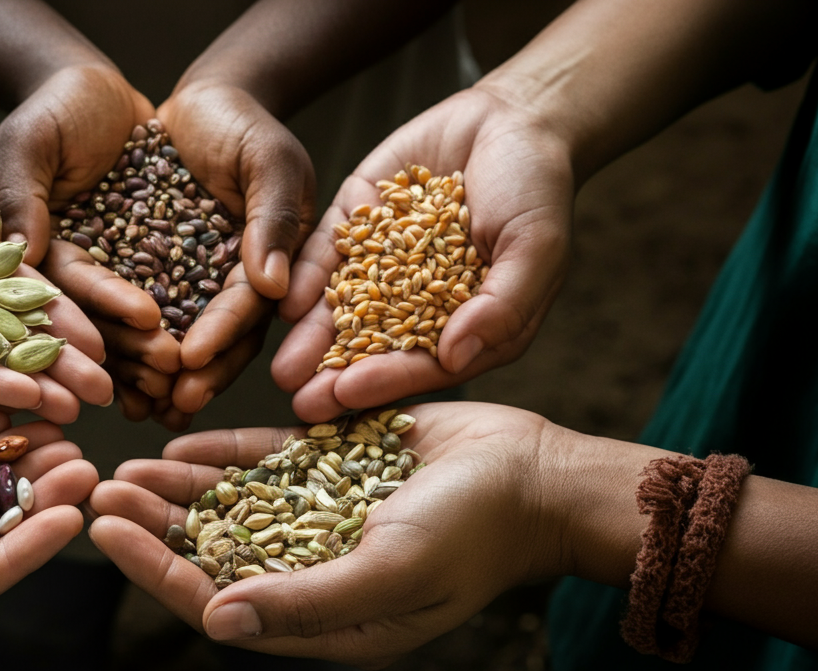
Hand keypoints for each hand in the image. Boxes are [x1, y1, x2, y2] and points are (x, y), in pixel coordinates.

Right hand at [0, 67, 180, 421]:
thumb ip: (21, 191)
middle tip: (178, 363)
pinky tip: (211, 354)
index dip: (104, 304)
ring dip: (162, 349)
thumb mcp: (30, 140)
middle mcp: (73, 273)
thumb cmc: (55, 107)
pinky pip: (168, 302)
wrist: (100, 90)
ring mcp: (110, 275)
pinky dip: (186, 326)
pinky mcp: (146, 268)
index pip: (69, 284)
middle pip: (102, 320)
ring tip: (200, 368)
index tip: (145, 317)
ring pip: (135, 324)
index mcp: (35, 252)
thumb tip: (22, 252)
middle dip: (139, 346)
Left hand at [87, 401, 569, 668]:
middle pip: (212, 550)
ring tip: (125, 465)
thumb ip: (305, 603)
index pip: (217, 597)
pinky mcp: (334, 469)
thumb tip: (217, 621)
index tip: (106, 532)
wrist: (537, 473)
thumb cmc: (473, 534)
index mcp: (322, 617)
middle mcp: (313, 570)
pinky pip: (265, 465)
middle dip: (155, 523)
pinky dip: (223, 455)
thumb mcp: (389, 572)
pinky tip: (179, 443)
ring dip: (179, 488)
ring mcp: (321, 517)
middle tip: (98, 489)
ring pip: (230, 505)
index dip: (156, 568)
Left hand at [153, 81, 310, 413]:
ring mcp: (189, 283)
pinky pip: (134, 312)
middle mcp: (229, 284)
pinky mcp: (149, 272)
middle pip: (214, 338)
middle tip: (169, 403)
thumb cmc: (242, 123)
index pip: (244, 308)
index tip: (194, 360)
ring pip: (174, 336)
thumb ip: (274, 218)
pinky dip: (123, 341)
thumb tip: (275, 288)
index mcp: (267, 265)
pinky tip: (106, 370)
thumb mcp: (269, 160)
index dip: (222, 335)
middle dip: (193, 373)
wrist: (197, 101)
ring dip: (156, 373)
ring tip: (136, 405)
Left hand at [274, 87, 575, 421]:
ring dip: (311, 341)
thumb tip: (456, 356)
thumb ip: (501, 306)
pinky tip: (283, 303)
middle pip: (372, 350)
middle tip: (299, 405)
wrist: (513, 117)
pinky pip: (327, 258)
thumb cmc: (538, 188)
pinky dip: (306, 280)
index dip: (387, 381)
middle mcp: (416, 305)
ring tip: (279, 368)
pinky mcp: (355, 225)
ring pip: (340, 310)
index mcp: (463, 325)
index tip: (349, 395)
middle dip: (335, 377)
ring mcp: (381, 265)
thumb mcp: (535, 248)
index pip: (422, 364)